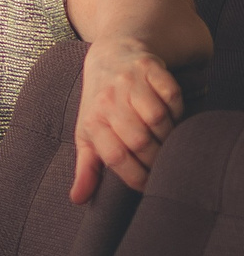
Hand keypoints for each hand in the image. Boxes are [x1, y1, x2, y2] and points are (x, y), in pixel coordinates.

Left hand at [72, 35, 184, 201]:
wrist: (110, 56)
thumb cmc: (100, 104)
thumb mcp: (88, 134)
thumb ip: (86, 168)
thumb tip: (78, 200)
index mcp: (92, 122)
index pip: (115, 157)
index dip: (136, 177)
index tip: (148, 187)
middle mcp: (108, 101)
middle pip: (139, 140)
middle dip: (156, 159)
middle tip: (163, 166)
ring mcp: (129, 83)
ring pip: (157, 119)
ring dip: (168, 134)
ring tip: (167, 140)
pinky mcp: (150, 68)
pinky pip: (172, 96)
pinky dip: (178, 109)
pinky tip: (172, 115)